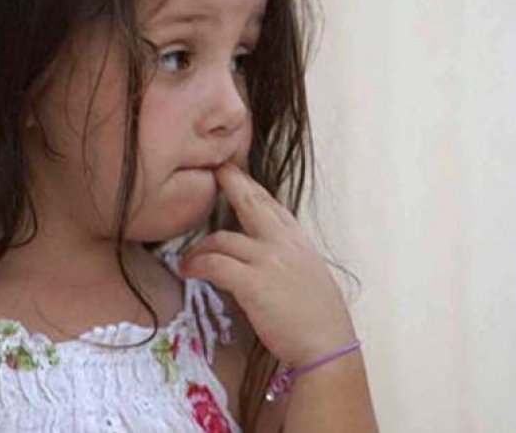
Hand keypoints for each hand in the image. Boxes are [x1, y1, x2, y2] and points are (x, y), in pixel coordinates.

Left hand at [179, 163, 356, 367]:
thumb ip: (287, 257)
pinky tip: (190, 271)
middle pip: (251, 202)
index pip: (271, 204)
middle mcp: (283, 242)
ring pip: (221, 239)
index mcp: (298, 240)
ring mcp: (267, 259)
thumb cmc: (319, 317)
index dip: (251, 187)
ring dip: (199, 248)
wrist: (327, 344)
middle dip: (231, 182)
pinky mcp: (251, 282)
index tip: (235, 173)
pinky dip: (197, 265)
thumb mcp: (309, 274)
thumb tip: (264, 254)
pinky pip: (214, 264)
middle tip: (216, 171)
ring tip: (188, 259)